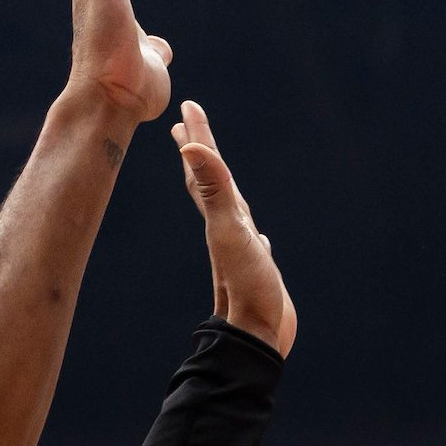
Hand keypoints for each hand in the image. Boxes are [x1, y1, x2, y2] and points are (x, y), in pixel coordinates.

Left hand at [173, 101, 298, 355]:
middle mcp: (228, 229)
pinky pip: (252, 241)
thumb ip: (212, 189)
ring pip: (229, 209)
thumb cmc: (246, 287)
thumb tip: (187, 146)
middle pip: (211, 183)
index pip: (205, 168)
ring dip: (223, 186)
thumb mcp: (230, 231)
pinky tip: (258, 234)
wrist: (256, 338)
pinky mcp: (257, 270)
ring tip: (218, 173)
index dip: (198, 137)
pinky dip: (253, 229)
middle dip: (201, 152)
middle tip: (187, 125)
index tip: (188, 107)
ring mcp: (242, 250)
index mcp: (221, 217)